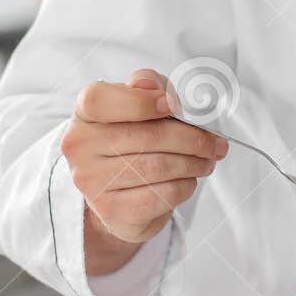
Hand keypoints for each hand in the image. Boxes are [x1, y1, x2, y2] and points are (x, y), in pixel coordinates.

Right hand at [64, 69, 227, 266]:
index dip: (140, 101)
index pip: (100, 100)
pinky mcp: (111, 210)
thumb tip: (149, 84)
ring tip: (207, 160)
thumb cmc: (133, 139)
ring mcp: (91, 181)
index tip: (172, 105)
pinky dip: (185, 186)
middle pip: (147, 136)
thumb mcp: (140, 105)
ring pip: (159, 166)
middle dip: (192, 138)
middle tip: (216, 143)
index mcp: (84, 113)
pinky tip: (187, 180)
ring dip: (194, 163)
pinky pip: (162, 194)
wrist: (119, 194)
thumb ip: (149, 87)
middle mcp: (80, 146)